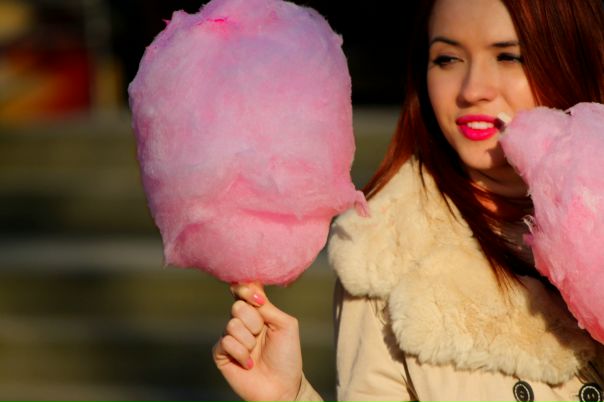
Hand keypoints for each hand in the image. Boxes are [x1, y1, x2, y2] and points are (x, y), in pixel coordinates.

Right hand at [213, 283, 302, 401]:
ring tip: (256, 353)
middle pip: (237, 307)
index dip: (246, 289)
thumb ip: (268, 306)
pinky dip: (241, 354)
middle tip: (262, 336)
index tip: (258, 299)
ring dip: (249, 341)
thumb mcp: (286, 325)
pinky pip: (225, 342)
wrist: (282, 386)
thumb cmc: (287, 356)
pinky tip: (249, 364)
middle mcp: (242, 322)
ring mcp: (230, 337)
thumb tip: (251, 288)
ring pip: (232, 325)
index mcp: (257, 312)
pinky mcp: (220, 353)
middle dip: (254, 322)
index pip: (243, 290)